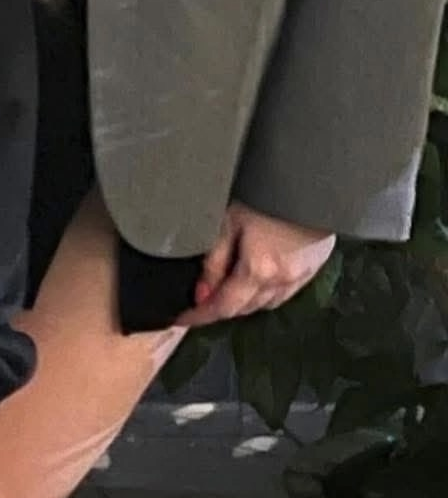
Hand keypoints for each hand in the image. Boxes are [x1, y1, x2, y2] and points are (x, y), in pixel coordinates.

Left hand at [176, 201, 335, 326]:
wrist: (308, 178)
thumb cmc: (266, 191)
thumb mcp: (228, 220)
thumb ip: (214, 260)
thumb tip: (203, 291)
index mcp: (259, 270)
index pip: (223, 307)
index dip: (200, 315)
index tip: (183, 318)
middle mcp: (283, 280)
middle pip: (246, 308)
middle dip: (222, 308)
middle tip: (201, 299)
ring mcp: (302, 275)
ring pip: (267, 303)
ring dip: (246, 302)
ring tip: (228, 288)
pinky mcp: (315, 266)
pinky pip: (286, 292)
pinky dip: (267, 292)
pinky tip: (259, 278)